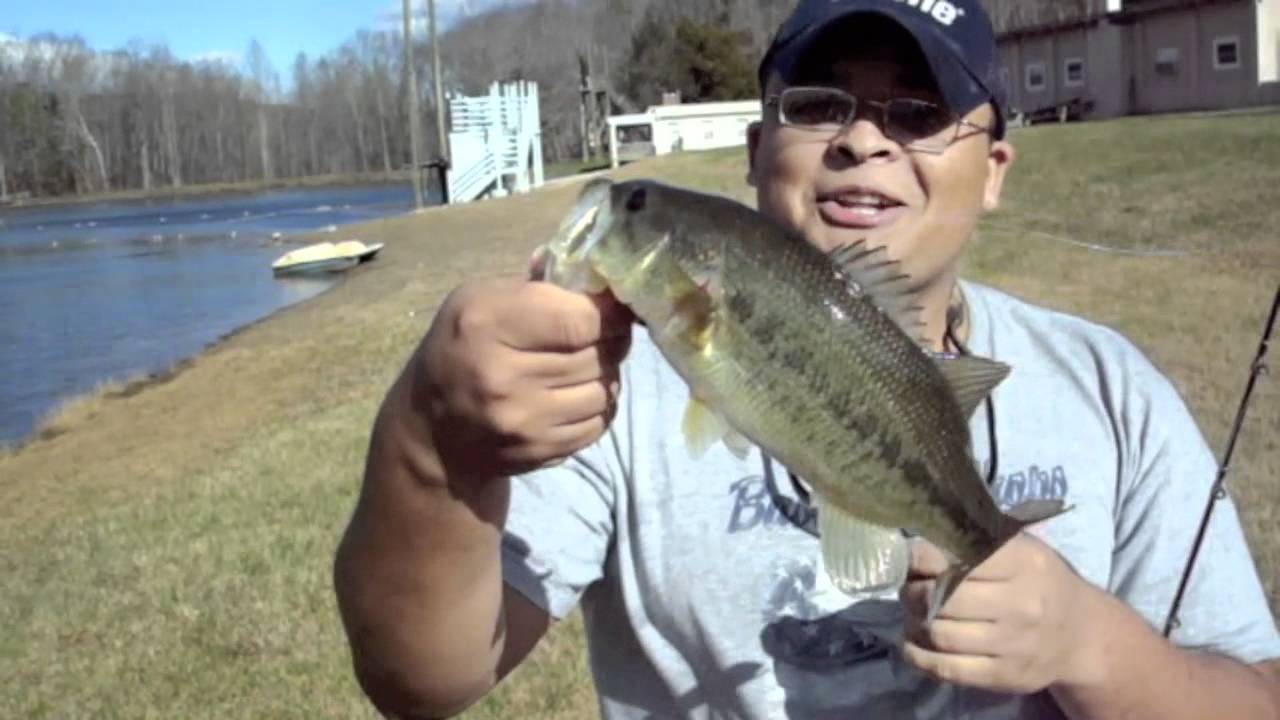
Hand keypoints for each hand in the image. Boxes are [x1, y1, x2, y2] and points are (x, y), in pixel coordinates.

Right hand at [413, 276, 632, 480]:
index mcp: (487, 323)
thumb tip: (604, 287)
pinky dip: (597, 409)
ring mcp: (521, 420)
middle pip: (595, 356)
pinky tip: (578, 397)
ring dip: (605, 377)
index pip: (580, 319)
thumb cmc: (463, 345)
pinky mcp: (536, 450)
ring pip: (602, 393)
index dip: (608, 314)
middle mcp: (502, 376)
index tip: (611, 311)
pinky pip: (595, 426)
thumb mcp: (482, 299)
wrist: (431, 425)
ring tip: (589, 367)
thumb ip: (540, 288)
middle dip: (609, 343)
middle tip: (604, 337)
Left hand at [899, 534, 1102, 694]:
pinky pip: (947, 668)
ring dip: (913, 624)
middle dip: (912, 592)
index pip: (955, 557)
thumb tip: (918, 538)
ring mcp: (1013, 643)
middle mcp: (1021, 603)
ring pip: (939, 634)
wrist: (1082, 635)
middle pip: (941, 597)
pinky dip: (918, 656)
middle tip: (909, 589)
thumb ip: (976, 540)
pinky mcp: (1004, 676)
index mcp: (1022, 562)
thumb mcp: (1019, 549)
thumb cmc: (1039, 582)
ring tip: (913, 615)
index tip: (911, 558)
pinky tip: (912, 645)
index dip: (921, 558)